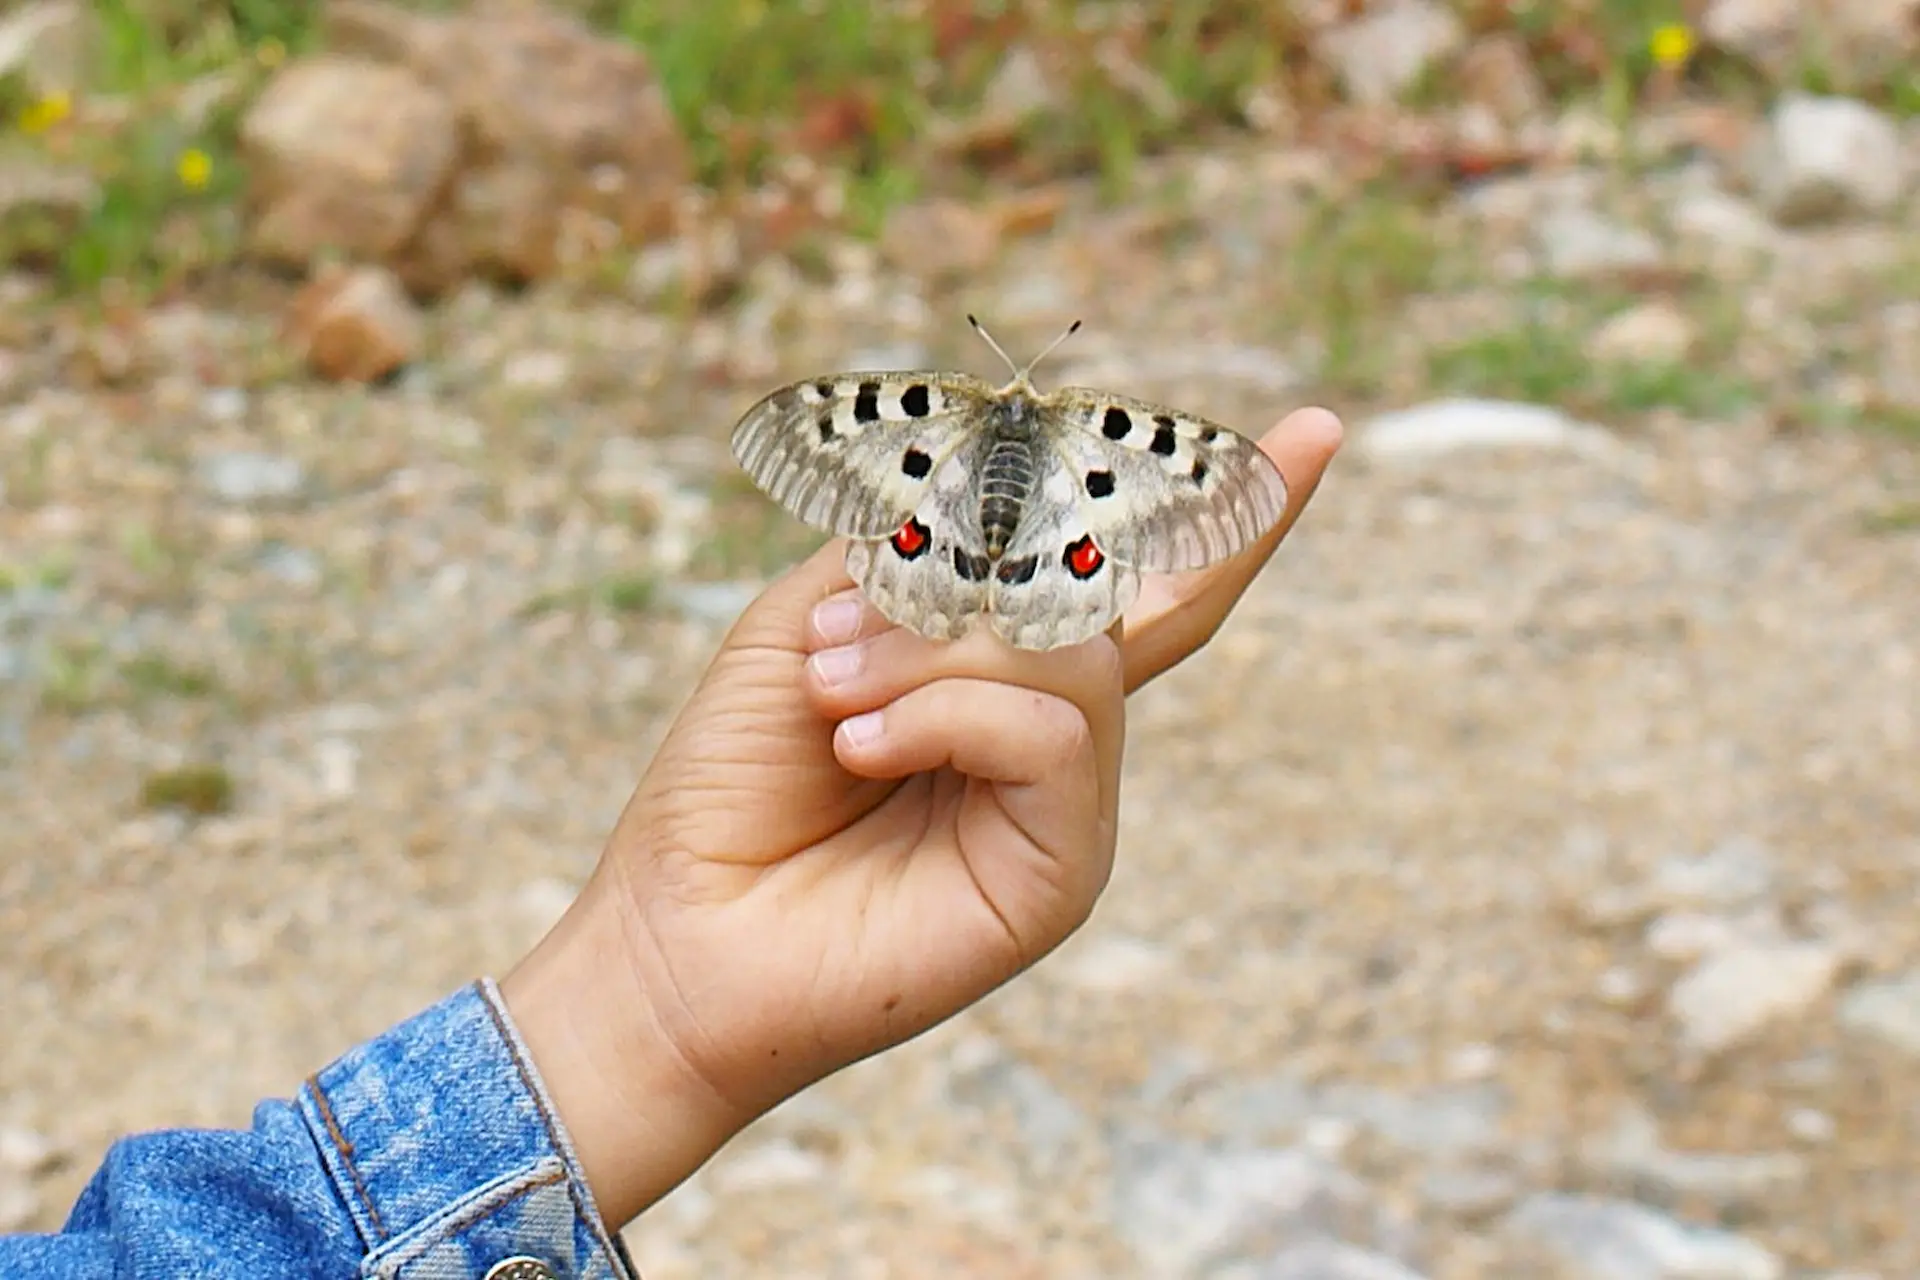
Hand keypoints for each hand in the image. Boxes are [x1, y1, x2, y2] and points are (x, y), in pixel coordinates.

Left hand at [500, 407, 1341, 1228]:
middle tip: (827, 646)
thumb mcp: (809, 621)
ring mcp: (1069, 808)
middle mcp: (1057, 742)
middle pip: (1100, 601)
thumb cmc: (735, 780)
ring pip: (1072, 656)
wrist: (681, 933)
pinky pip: (1051, 733)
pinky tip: (862, 749)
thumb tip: (1020, 522)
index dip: (1232, 512)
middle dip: (953, 591)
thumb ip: (918, 555)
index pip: (1145, 584)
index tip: (1317, 434)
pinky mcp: (1064, 872)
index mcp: (1006, 681)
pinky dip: (946, 715)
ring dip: (929, 655)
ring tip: (832, 702)